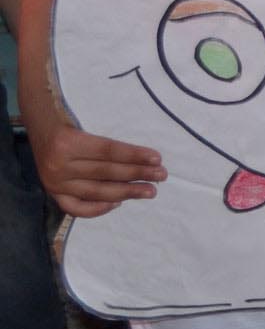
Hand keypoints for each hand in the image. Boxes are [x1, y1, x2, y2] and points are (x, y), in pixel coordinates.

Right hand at [37, 125, 164, 217]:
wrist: (39, 123)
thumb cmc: (69, 119)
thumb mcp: (85, 122)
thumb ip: (108, 142)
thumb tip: (144, 159)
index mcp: (68, 142)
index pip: (109, 152)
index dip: (134, 156)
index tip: (157, 159)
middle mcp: (58, 164)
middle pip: (105, 172)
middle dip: (137, 174)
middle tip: (161, 176)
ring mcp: (54, 182)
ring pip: (96, 191)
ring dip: (126, 192)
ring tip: (149, 191)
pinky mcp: (52, 192)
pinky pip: (76, 208)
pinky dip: (98, 208)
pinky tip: (118, 203)